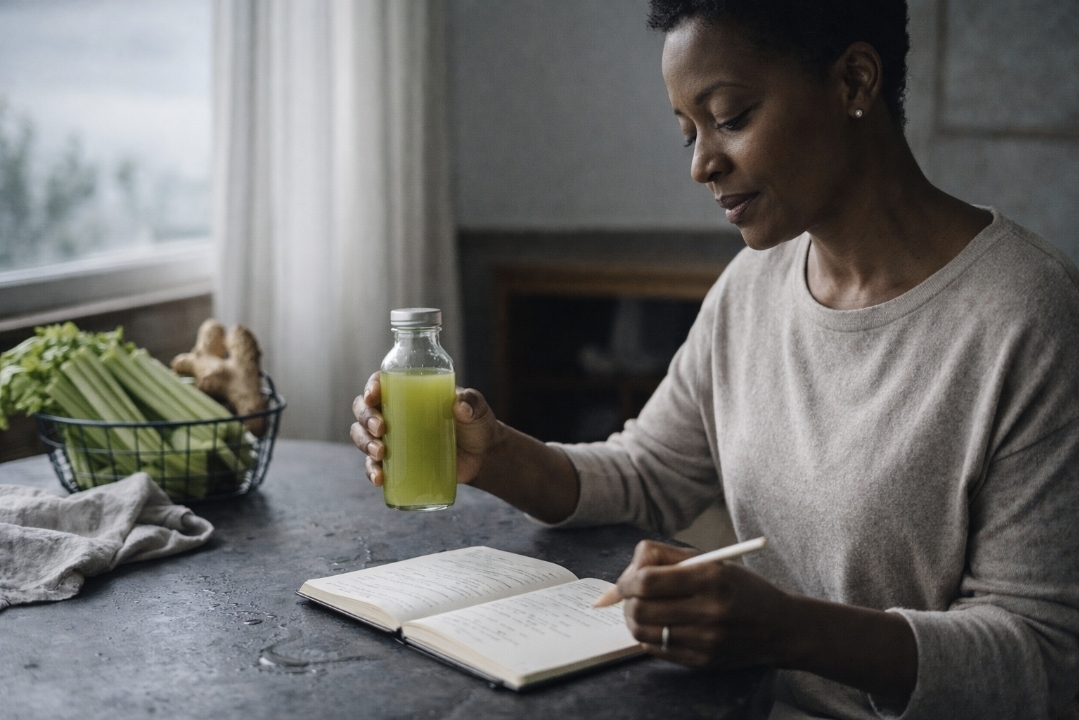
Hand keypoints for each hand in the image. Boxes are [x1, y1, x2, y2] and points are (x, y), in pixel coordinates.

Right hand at [350, 371, 502, 486]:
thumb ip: (472, 403)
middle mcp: (395, 413)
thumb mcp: (478, 410)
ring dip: (364, 444)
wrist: (483, 457)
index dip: (370, 387)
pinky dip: (371, 471)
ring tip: (380, 453)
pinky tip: (378, 478)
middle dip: (365, 419)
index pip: (381, 383)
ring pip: (363, 437)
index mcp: (410, 392)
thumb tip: (460, 406)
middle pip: (364, 411)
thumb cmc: (477, 425)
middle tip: (380, 428)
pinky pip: (375, 466)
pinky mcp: (397, 462)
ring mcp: (394, 439)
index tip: (373, 397)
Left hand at [617, 540, 793, 668]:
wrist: (780, 627)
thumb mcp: (713, 561)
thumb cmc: (741, 588)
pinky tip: (658, 626)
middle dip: (626, 600)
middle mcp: (709, 611)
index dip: (626, 580)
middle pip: (640, 608)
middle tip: (632, 595)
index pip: (647, 580)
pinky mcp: (703, 661)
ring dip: (633, 619)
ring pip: (642, 631)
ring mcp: (706, 640)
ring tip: (642, 610)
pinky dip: (648, 636)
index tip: (624, 582)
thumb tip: (628, 572)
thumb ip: (668, 559)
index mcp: (711, 578)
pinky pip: (656, 650)